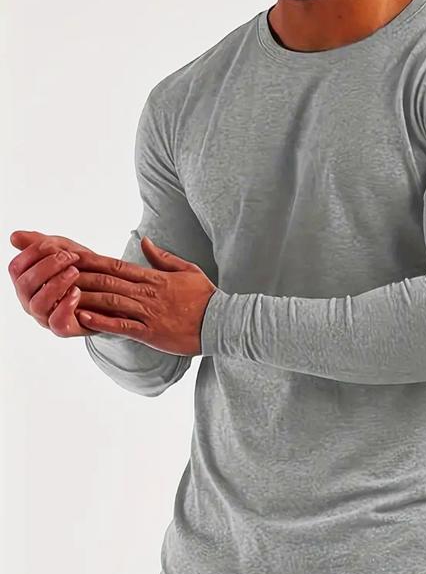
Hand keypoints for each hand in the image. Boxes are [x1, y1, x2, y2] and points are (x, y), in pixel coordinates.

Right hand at [8, 231, 92, 334]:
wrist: (111, 293)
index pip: (16, 267)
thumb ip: (43, 244)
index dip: (33, 253)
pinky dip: (66, 306)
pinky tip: (77, 291)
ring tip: (75, 272)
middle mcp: (31, 301)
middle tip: (70, 258)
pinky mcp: (65, 329)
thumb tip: (14, 237)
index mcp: (27, 282)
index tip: (55, 245)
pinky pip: (57, 323)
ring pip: (38, 304)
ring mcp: (46, 317)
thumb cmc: (84, 272)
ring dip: (56, 284)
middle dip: (47, 267)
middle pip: (24, 285)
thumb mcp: (65, 252)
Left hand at [9, 230, 217, 354]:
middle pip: (107, 280)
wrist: (223, 323)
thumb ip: (162, 257)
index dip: (90, 259)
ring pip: (111, 301)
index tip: (69, 253)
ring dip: (85, 296)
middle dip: (79, 274)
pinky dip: (102, 321)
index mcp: (153, 278)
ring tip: (60, 293)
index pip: (116, 264)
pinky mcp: (152, 333)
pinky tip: (83, 318)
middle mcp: (147, 293)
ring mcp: (149, 313)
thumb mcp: (187, 270)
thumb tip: (145, 241)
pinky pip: (123, 326)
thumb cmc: (207, 298)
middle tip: (53, 270)